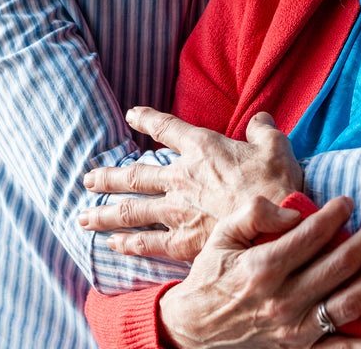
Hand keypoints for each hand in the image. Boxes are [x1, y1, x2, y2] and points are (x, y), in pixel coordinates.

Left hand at [79, 109, 302, 260]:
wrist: (276, 221)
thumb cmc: (277, 181)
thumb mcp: (276, 145)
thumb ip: (263, 129)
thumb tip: (260, 118)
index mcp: (202, 148)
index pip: (167, 128)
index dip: (147, 119)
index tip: (131, 115)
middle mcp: (182, 177)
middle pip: (135, 175)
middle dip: (109, 177)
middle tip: (88, 180)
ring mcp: (178, 211)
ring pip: (131, 210)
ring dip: (104, 213)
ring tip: (83, 217)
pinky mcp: (183, 242)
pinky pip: (147, 243)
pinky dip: (127, 244)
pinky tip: (112, 245)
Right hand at [159, 196, 360, 348]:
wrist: (192, 330)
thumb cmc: (212, 276)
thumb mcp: (221, 237)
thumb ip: (253, 214)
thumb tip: (294, 213)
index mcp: (262, 269)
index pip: (311, 236)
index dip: (335, 214)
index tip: (349, 199)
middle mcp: (282, 300)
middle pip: (340, 265)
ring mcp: (294, 330)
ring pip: (349, 303)